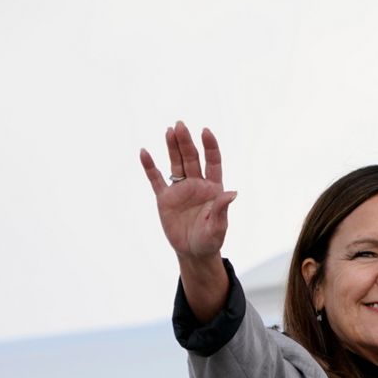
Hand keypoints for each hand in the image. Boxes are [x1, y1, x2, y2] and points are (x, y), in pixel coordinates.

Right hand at [140, 121, 235, 260]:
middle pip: (191, 159)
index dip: (210, 147)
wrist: (194, 252)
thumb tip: (232, 193)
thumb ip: (222, 209)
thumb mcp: (218, 226)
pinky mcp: (165, 199)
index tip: (205, 131)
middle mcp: (197, 185)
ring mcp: (180, 190)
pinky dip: (150, 167)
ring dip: (172, 148)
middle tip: (180, 125)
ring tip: (169, 130)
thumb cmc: (210, 240)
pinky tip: (145, 152)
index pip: (213, 162)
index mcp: (213, 188)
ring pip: (175, 164)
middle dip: (186, 142)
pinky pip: (156, 180)